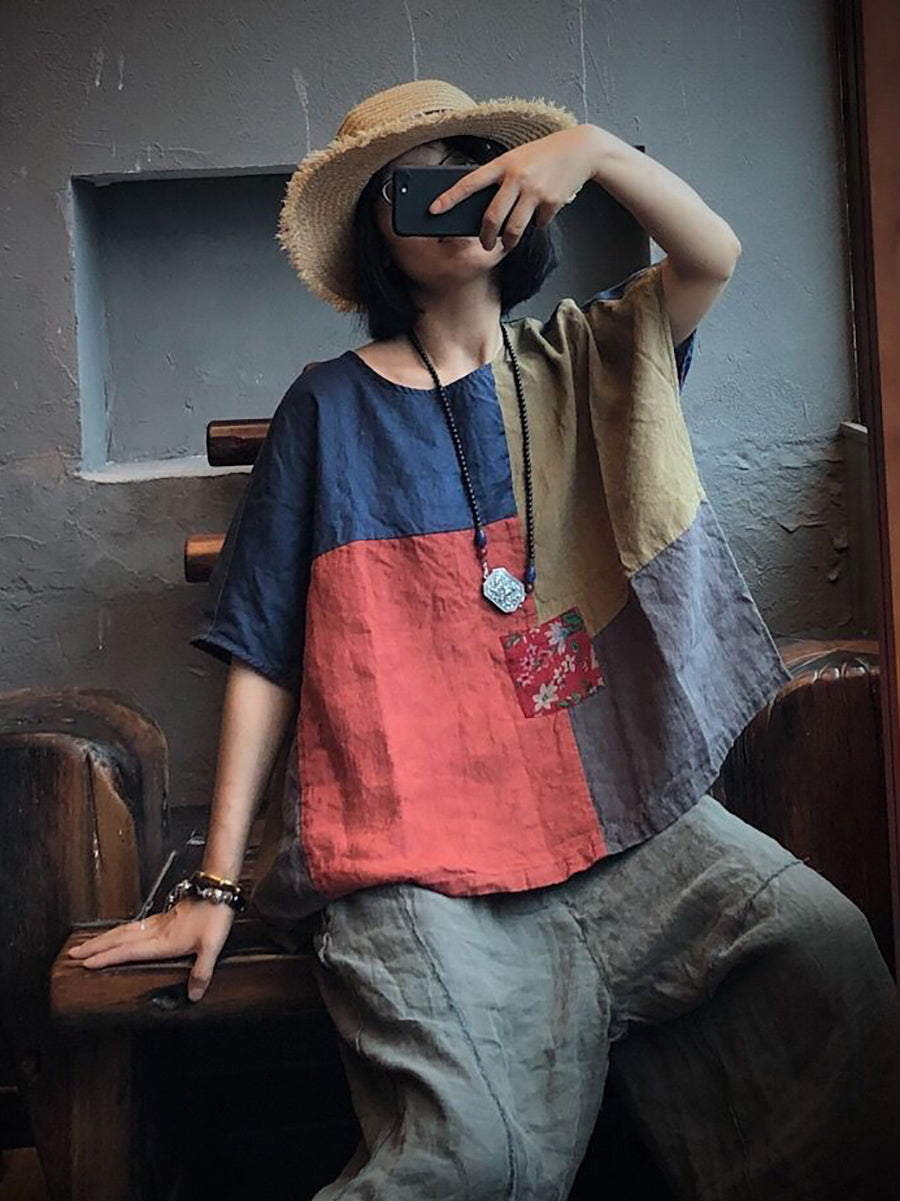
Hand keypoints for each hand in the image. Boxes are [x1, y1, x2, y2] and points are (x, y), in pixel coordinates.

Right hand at [66, 896, 235, 1001]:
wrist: (218, 888)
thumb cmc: (215, 915)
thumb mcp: (212, 946)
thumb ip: (201, 971)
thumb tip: (194, 995)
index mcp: (163, 941)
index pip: (129, 951)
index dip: (107, 957)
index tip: (87, 963)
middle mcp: (156, 931)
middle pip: (119, 939)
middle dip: (96, 947)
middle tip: (74, 954)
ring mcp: (158, 922)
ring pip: (124, 930)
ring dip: (104, 938)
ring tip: (87, 944)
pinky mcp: (164, 916)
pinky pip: (134, 925)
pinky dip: (120, 930)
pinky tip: (120, 933)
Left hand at [428, 124, 603, 251]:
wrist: (579, 149)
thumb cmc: (542, 155)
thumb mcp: (517, 158)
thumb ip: (500, 179)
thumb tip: (488, 211)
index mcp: (502, 164)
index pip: (469, 183)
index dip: (449, 198)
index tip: (434, 209)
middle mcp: (516, 177)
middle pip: (492, 217)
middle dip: (485, 237)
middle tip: (483, 244)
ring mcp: (534, 191)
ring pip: (513, 229)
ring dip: (508, 241)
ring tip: (507, 243)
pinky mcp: (551, 202)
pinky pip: (538, 223)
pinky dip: (537, 223)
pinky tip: (542, 212)